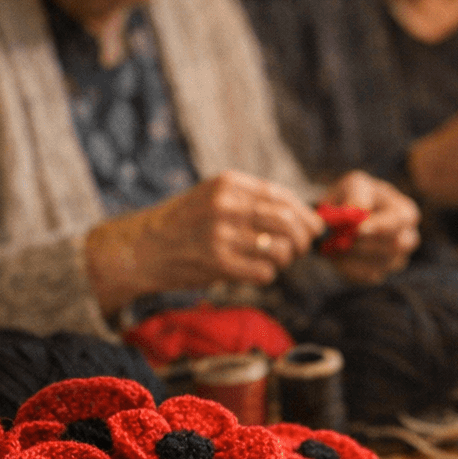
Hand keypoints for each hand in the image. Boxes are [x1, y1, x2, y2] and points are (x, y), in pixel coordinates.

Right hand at [84, 170, 321, 316]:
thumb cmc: (186, 224)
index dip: (306, 215)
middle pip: (288, 222)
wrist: (142, 247)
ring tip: (272, 261)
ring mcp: (221, 234)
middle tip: (299, 249)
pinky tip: (255, 272)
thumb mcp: (214, 197)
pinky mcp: (217, 262)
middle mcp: (226, 205)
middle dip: (302, 240)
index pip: (283, 197)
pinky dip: (267, 275)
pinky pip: (264, 272)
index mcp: (229, 183)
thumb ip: (252, 201)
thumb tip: (302, 216)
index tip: (315, 228)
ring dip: (284, 260)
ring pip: (280, 249)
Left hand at [320, 171, 419, 283]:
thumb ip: (356, 195)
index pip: (399, 223)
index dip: (379, 227)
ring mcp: (396, 260)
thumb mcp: (354, 184)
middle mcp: (407, 238)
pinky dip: (348, 267)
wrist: (342, 216)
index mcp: (406, 213)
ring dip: (353, 255)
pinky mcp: (380, 274)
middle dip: (363, 243)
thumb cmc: (354, 195)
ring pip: (380, 264)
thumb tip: (357, 210)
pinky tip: (336, 255)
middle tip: (338, 238)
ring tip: (333, 243)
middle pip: (394, 246)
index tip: (357, 229)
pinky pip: (367, 276)